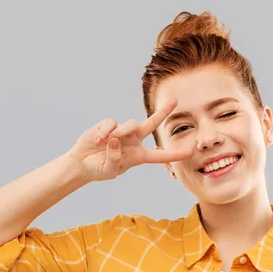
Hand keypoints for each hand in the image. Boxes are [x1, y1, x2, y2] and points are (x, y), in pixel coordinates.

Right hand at [67, 99, 192, 181]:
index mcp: (139, 156)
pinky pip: (111, 123)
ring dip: (121, 132)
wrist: (82, 163)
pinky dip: (104, 132)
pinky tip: (97, 140)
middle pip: (152, 124)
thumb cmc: (99, 169)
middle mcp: (134, 141)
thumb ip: (114, 159)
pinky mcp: (109, 125)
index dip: (174, 154)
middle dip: (163, 112)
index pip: (160, 156)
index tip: (190, 152)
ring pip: (130, 124)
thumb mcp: (109, 171)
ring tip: (105, 143)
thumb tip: (116, 140)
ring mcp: (122, 131)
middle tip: (175, 100)